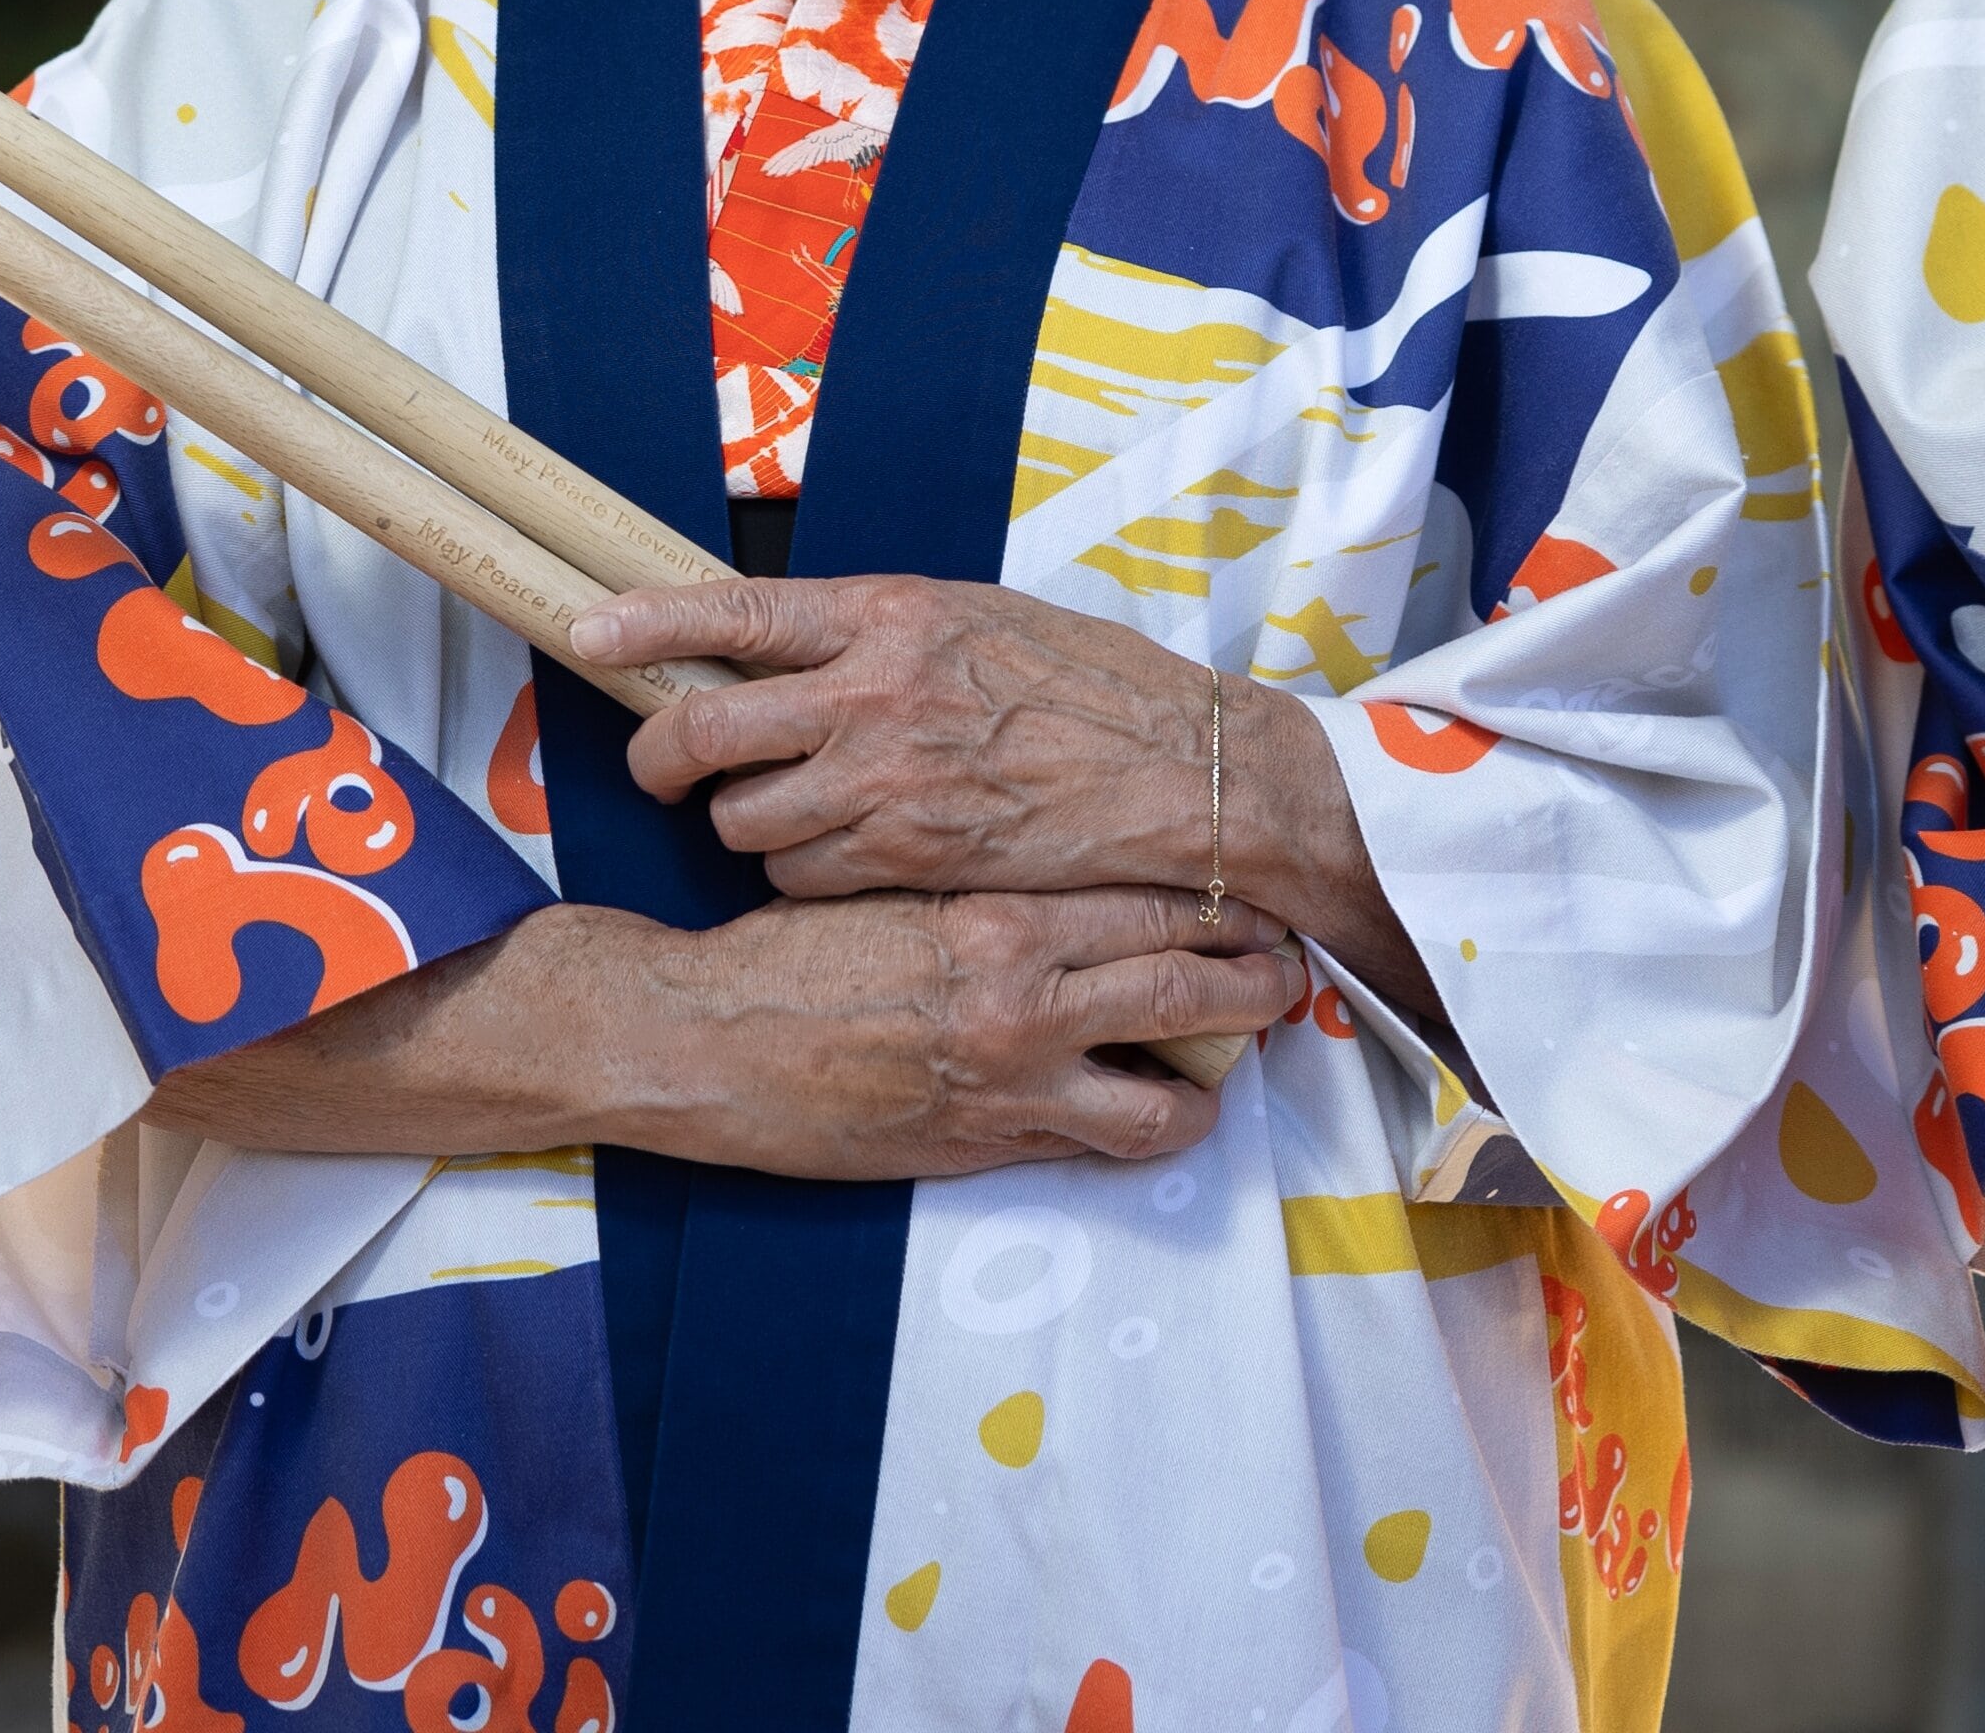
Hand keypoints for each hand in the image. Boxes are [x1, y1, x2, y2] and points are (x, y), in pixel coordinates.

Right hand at [137, 891, 1301, 1181]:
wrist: (697, 1037)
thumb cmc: (783, 949)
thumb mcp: (891, 878)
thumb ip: (976, 869)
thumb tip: (1038, 840)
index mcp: (998, 908)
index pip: (1155, 892)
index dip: (1221, 895)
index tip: (1255, 885)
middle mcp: (1023, 993)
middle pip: (1195, 982)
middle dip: (1258, 980)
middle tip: (1288, 968)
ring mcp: (1013, 1079)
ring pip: (1178, 1082)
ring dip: (1225, 1064)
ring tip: (1247, 1047)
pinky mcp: (988, 1144)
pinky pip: (1115, 1140)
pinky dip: (1154, 1122)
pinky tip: (1162, 1105)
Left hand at [570, 575, 1442, 1025]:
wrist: (1191, 776)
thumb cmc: (1098, 693)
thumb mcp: (985, 622)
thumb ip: (885, 636)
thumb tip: (798, 648)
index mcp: (891, 616)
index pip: (733, 612)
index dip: (645, 624)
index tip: (588, 632)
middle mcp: (874, 693)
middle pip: (703, 731)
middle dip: (662, 758)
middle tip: (667, 769)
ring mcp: (888, 783)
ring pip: (747, 819)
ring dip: (749, 824)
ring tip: (794, 816)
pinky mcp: (908, 861)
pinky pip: (803, 878)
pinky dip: (805, 877)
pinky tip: (849, 860)